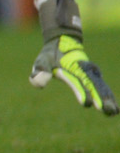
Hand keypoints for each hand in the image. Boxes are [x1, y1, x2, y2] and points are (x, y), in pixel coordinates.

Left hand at [31, 0, 118, 114]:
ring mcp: (92, 73)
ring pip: (102, 87)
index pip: (78, 82)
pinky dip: (108, 95)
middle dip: (101, 98)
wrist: (63, 41)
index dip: (82, 92)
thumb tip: (39, 84)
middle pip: (95, 86)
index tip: (86, 103)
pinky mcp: (95, 76)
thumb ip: (40, 71)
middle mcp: (85, 71)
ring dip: (108, 99)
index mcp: (72, 68)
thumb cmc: (51, 54)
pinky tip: (114, 107)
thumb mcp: (42, 60)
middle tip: (108, 110)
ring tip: (114, 111)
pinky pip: (103, 86)